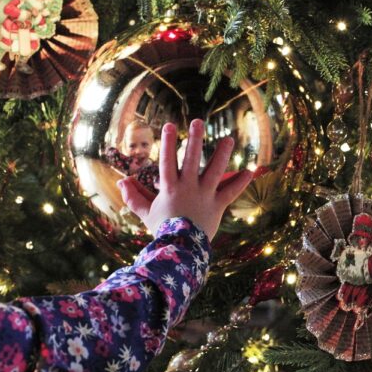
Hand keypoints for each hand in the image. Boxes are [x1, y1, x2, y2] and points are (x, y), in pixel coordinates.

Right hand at [117, 119, 252, 240]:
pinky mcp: (217, 206)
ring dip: (222, 154)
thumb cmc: (162, 230)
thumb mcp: (145, 213)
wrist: (181, 249)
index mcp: (170, 188)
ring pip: (215, 171)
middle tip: (198, 121)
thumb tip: (121, 182)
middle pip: (192, 159)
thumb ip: (133, 197)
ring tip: (228, 139)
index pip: (168, 161)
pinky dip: (240, 182)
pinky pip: (231, 192)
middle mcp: (188, 187)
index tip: (169, 125)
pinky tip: (250, 171)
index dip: (168, 143)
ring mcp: (205, 195)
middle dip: (195, 139)